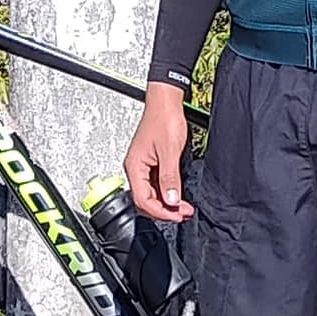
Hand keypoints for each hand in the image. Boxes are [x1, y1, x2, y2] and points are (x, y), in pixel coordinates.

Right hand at [124, 83, 193, 221]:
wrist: (165, 101)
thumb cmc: (164, 118)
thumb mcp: (170, 151)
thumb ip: (170, 177)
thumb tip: (171, 200)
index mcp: (134, 166)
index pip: (143, 200)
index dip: (161, 211)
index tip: (177, 214)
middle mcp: (135, 168)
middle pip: (145, 200)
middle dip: (164, 210)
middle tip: (182, 213)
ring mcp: (142, 165)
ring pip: (151, 193)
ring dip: (166, 202)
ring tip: (183, 207)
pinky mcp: (150, 162)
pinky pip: (155, 184)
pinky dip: (166, 192)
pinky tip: (178, 194)